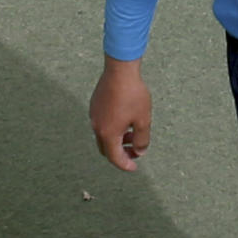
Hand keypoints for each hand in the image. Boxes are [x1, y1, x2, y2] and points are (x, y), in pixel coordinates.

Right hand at [89, 57, 151, 171]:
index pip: (115, 157)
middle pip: (107, 149)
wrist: (120, 70)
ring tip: (133, 134)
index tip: (134, 167)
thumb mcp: (143, 120)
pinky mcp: (94, 106)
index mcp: (108, 134)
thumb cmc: (133, 95)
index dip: (125, 165)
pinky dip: (112, 129)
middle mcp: (97, 127)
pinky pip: (102, 124)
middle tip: (135, 151)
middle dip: (121, 153)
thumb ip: (142, 139)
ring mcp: (94, 116)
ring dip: (117, 140)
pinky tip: (125, 121)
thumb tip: (140, 151)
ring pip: (104, 136)